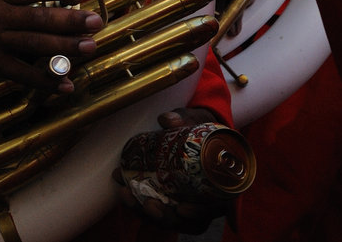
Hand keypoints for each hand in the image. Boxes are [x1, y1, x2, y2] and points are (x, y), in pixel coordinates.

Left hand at [113, 107, 229, 232]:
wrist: (194, 131)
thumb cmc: (202, 129)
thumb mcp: (198, 121)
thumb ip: (185, 119)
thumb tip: (167, 120)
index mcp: (220, 184)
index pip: (214, 208)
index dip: (200, 212)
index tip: (183, 209)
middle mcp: (204, 199)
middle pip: (188, 221)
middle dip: (166, 217)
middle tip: (149, 205)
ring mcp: (185, 201)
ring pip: (168, 218)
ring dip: (145, 211)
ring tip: (126, 194)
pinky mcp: (167, 198)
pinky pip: (153, 207)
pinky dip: (137, 201)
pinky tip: (122, 186)